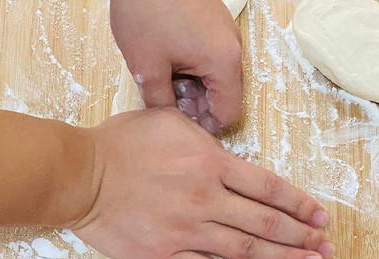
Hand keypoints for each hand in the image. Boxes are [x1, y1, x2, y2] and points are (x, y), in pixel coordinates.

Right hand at [72, 109, 333, 258]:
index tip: (320, 216)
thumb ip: (206, 142)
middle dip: (301, 235)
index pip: (267, 187)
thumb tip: (229, 158)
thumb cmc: (121, 145)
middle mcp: (206, 200)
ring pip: (246, 249)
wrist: (82, 178)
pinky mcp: (168, 257)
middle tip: (327, 249)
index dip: (299, 203)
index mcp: (210, 165)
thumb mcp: (169, 123)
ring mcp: (188, 232)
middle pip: (265, 221)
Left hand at [111, 0, 242, 132]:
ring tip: (162, 78)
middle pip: (225, 95)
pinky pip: (210, 55)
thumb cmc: (146, 10)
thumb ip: (160, 102)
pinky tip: (167, 59)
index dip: (206, 127)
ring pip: (216, 75)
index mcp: (223, 63)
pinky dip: (193, 65)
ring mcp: (225, 32)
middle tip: (166, 101)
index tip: (181, 127)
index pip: (229, 114)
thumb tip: (168, 120)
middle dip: (198, 105)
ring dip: (193, 85)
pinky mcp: (213, 21)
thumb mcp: (146, 67)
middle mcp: (232, 48)